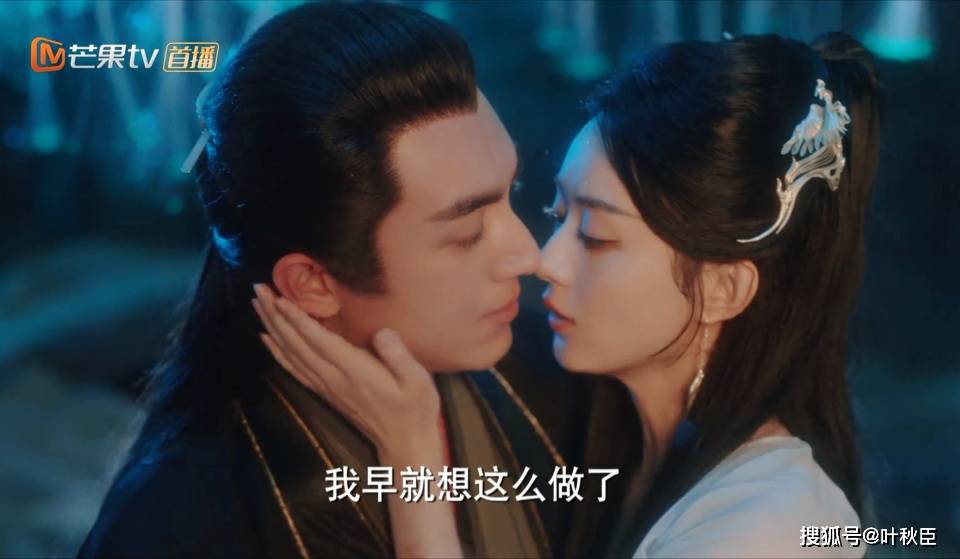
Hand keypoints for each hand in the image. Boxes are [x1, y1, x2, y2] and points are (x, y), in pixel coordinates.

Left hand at [252, 285, 461, 557]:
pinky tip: (267, 338)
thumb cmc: (415, 409)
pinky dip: (277, 352)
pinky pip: (294, 368)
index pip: (319, 341)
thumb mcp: (418, 381)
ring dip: (272, 327)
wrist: (405, 444)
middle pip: (297, 343)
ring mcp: (327, 386)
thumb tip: (382, 332)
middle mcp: (334, 378)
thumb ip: (399, 356)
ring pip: (291, 353)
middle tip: (259, 289)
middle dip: (276, 315)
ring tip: (258, 304)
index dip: (299, 320)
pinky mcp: (325, 391)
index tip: (280, 298)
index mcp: (355, 371)